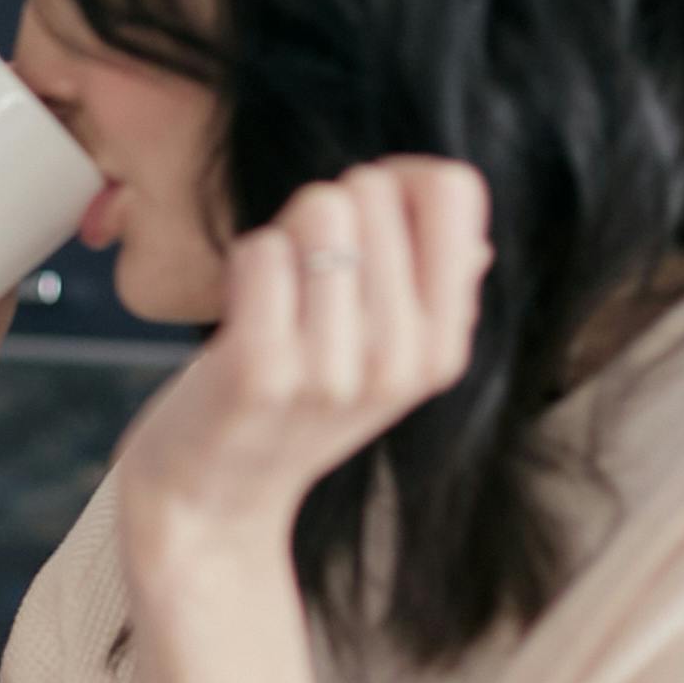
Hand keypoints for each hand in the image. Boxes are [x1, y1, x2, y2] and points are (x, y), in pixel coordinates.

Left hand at [113, 159, 492, 568]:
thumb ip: (427, 294)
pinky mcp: (262, 373)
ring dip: (281, 239)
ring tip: (272, 301)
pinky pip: (261, 253)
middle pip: (372, 190)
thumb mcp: (382, 363)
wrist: (211, 504)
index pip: (454, 190)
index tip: (361, 217)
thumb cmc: (291, 410)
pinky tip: (240, 318)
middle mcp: (400, 360)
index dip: (398, 178)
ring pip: (317, 211)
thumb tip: (472, 237)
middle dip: (323, 213)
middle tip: (298, 280)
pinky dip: (242, 267)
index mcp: (443, 347)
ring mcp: (334, 371)